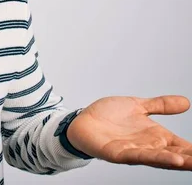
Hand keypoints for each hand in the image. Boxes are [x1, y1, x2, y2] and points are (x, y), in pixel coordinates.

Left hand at [67, 95, 191, 169]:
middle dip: (191, 159)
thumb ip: (160, 105)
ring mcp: (134, 151)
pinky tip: (172, 159)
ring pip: (160, 158)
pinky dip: (155, 158)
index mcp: (155, 137)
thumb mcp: (138, 106)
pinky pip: (139, 156)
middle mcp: (148, 147)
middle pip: (175, 155)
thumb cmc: (107, 116)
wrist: (82, 120)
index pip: (181, 146)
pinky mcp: (118, 154)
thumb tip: (186, 102)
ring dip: (177, 161)